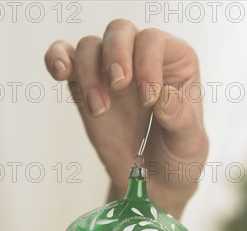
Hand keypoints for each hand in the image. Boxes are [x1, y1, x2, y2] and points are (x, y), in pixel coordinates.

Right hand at [44, 21, 208, 206]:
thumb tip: (164, 96)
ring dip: (89, 73)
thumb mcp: (189, 144)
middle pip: (121, 32)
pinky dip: (57, 58)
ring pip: (90, 46)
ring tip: (100, 109)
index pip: (155, 41)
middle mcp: (143, 60)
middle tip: (119, 85)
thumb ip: (181, 120)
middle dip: (116, 54)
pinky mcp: (86, 87)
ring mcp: (112, 72)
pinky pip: (65, 58)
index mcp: (176, 64)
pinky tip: (60, 73)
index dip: (148, 62)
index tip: (148, 98)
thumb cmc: (178, 157)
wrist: (153, 182)